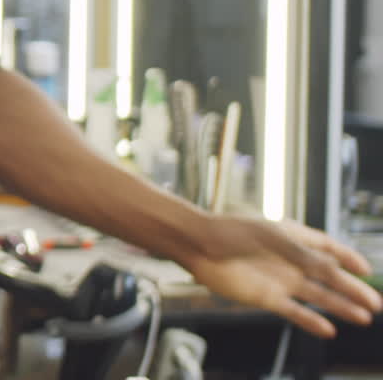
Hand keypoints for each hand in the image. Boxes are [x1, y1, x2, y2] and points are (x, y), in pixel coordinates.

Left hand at [180, 215, 381, 336]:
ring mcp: (279, 279)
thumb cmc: (233, 233)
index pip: (328, 248)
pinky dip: (311, 321)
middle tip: (377, 303)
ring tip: (364, 317)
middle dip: (353, 289)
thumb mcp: (273, 238)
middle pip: (329, 276)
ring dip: (340, 306)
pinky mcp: (266, 296)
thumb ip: (303, 254)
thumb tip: (333, 269)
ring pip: (317, 296)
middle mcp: (290, 260)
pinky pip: (294, 311)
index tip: (366, 270)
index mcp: (293, 237)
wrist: (199, 246)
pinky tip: (329, 330)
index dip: (347, 258)